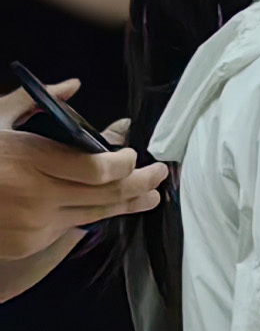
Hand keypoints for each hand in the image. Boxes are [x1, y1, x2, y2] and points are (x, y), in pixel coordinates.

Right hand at [0, 86, 166, 256]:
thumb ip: (36, 102)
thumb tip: (72, 86)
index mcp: (27, 160)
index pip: (98, 168)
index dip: (126, 163)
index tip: (134, 155)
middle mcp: (35, 195)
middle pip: (106, 193)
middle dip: (140, 183)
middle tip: (159, 174)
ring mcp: (32, 224)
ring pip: (95, 215)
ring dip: (127, 204)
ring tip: (149, 196)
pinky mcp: (28, 244)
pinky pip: (71, 229)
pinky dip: (92, 216)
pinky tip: (109, 208)